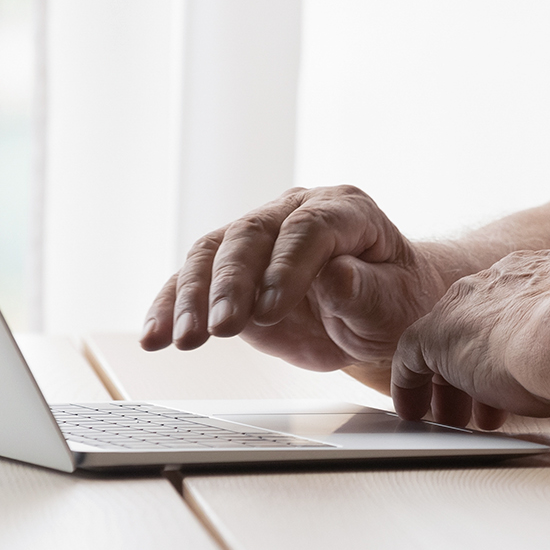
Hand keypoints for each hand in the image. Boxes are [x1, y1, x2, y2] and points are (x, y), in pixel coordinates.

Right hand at [140, 185, 439, 371]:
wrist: (381, 309)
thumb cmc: (394, 299)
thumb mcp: (394, 303)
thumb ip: (365, 290)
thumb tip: (334, 276)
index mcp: (344, 210)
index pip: (308, 230)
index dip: (286, 267)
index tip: (271, 310)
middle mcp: (295, 212)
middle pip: (251, 236)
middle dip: (231, 283)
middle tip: (221, 327)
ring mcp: (260, 237)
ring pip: (213, 253)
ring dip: (193, 297)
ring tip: (182, 339)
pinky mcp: (233, 270)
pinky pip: (194, 281)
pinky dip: (171, 307)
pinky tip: (155, 336)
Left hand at [392, 246, 549, 431]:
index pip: (527, 304)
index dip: (523, 346)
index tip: (525, 376)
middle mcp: (509, 276)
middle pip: (485, 319)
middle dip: (486, 362)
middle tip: (490, 399)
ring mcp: (469, 300)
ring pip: (449, 338)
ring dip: (452, 379)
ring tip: (455, 414)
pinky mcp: (437, 331)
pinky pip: (413, 357)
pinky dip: (412, 385)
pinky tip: (415, 411)